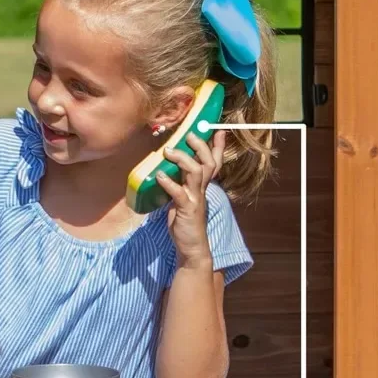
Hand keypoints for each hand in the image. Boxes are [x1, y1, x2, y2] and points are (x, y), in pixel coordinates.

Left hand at [155, 129, 226, 265]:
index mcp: (203, 186)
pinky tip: (159, 176)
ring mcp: (196, 199)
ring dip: (183, 160)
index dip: (218, 147)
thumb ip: (181, 184)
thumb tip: (167, 169)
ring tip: (168, 151)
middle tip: (188, 135)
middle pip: (208, 163)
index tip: (219, 130)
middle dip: (201, 146)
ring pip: (196, 173)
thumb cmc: (186, 222)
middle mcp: (202, 190)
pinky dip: (168, 183)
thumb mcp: (185, 198)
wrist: (192, 247)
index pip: (215, 163)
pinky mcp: (187, 210)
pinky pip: (179, 193)